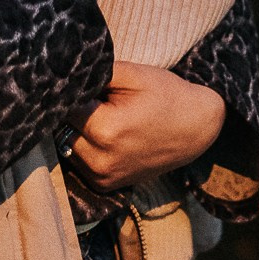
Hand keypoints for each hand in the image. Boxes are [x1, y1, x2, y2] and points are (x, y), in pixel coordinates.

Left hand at [67, 62, 225, 191]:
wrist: (196, 129)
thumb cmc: (167, 96)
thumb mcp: (134, 74)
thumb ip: (95, 73)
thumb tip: (66, 77)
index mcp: (105, 130)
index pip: (65, 107)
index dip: (73, 93)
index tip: (87, 85)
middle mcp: (99, 160)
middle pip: (62, 129)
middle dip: (73, 113)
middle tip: (97, 100)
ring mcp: (102, 177)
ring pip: (67, 148)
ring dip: (77, 132)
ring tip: (102, 118)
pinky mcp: (106, 186)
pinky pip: (80, 164)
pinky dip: (86, 149)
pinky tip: (106, 136)